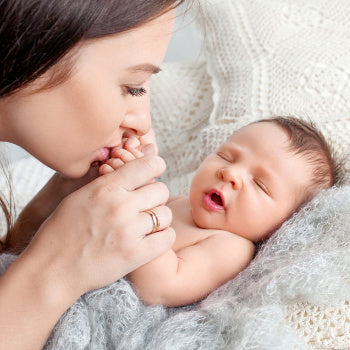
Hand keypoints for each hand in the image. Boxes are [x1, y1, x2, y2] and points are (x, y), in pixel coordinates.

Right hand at [20, 155, 173, 297]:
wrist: (51, 269)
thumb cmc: (62, 230)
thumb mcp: (80, 196)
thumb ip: (109, 183)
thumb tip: (133, 171)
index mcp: (106, 187)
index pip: (149, 165)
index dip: (156, 167)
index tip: (154, 174)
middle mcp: (120, 206)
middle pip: (161, 190)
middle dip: (156, 196)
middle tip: (145, 205)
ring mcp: (129, 231)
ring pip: (166, 215)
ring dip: (159, 219)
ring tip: (146, 225)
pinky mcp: (135, 254)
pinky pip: (167, 238)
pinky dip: (163, 237)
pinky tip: (151, 239)